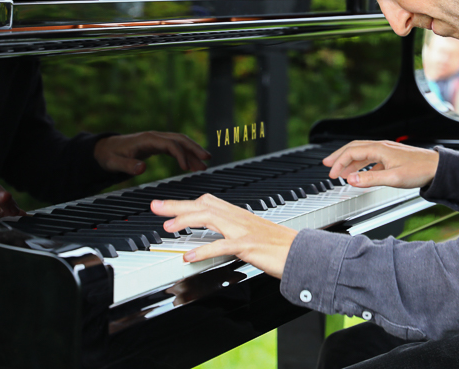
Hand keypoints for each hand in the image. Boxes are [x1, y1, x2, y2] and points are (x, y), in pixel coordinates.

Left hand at [94, 131, 209, 175]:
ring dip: (193, 152)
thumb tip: (142, 168)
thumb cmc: (109, 156)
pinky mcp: (158, 145)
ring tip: (204, 165)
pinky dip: (185, 155)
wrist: (105, 149)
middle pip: (180, 139)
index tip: (187, 168)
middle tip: (207, 159)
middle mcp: (155, 137)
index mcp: (147, 139)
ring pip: (180, 143)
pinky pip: (176, 148)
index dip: (180, 155)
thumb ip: (127, 166)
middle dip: (194, 148)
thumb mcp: (114, 163)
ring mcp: (157, 140)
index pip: (170, 144)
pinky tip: (192, 164)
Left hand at [151, 195, 296, 278]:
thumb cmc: (282, 247)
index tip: (166, 206)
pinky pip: (223, 246)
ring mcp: (244, 231)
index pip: (208, 202)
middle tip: (154, 206)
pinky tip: (189, 256)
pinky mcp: (250, 246)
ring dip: (186, 220)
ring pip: (210, 218)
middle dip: (177, 205)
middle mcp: (240, 219)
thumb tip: (218, 240)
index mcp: (240, 216)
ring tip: (167, 226)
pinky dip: (204, 249)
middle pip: (204, 205)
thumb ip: (235, 235)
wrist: (304, 252)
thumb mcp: (254, 236)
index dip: (186, 203)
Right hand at [323, 140, 438, 188]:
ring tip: (341, 172)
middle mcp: (382, 147)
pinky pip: (372, 158)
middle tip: (327, 165)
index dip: (339, 163)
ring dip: (350, 161)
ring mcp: (387, 151)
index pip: (352, 152)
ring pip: (363, 153)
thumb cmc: (420, 170)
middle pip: (354, 148)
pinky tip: (362, 174)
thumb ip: (370, 180)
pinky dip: (362, 165)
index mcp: (379, 149)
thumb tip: (351, 180)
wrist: (438, 168)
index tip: (332, 174)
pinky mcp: (393, 157)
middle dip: (339, 157)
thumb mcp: (393, 178)